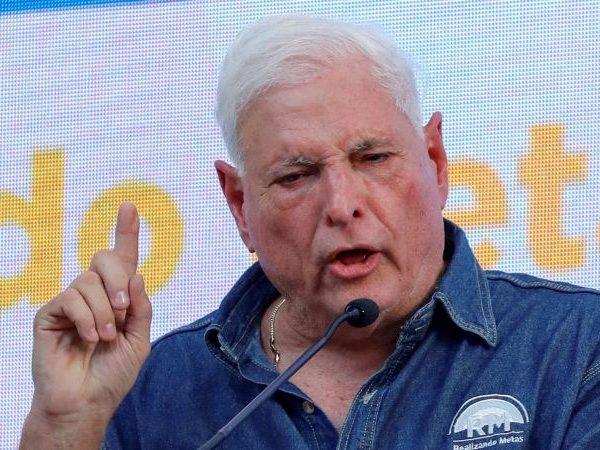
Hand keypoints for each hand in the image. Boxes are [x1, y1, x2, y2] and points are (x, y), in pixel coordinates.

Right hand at [20, 203, 151, 448]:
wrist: (87, 401)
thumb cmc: (113, 373)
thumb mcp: (139, 339)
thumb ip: (141, 307)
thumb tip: (137, 274)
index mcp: (118, 298)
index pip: (122, 259)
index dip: (126, 232)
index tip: (129, 206)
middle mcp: (94, 294)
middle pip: (105, 258)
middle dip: (119, 279)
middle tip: (124, 308)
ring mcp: (71, 302)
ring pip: (89, 280)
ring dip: (105, 310)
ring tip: (105, 336)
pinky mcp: (50, 313)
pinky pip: (71, 297)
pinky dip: (88, 318)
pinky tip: (89, 338)